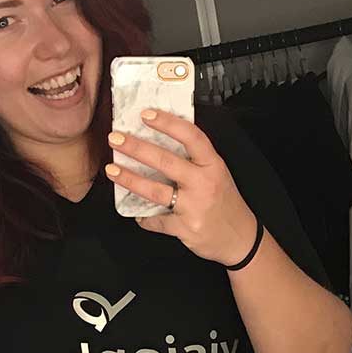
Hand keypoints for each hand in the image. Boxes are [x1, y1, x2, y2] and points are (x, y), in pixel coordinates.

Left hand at [106, 111, 256, 265]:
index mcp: (213, 165)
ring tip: (112, 170)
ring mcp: (194, 207)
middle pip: (165, 161)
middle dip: (136, 148)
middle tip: (115, 139)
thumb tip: (161, 141)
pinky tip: (137, 214)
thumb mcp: (217, 174)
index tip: (146, 114)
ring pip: (155, 191)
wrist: (239, 238)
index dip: (167, 123)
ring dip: (130, 179)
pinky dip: (144, 218)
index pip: (190, 136)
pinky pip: (157, 221)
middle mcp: (204, 183)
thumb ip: (195, 160)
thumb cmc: (225, 202)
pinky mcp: (185, 228)